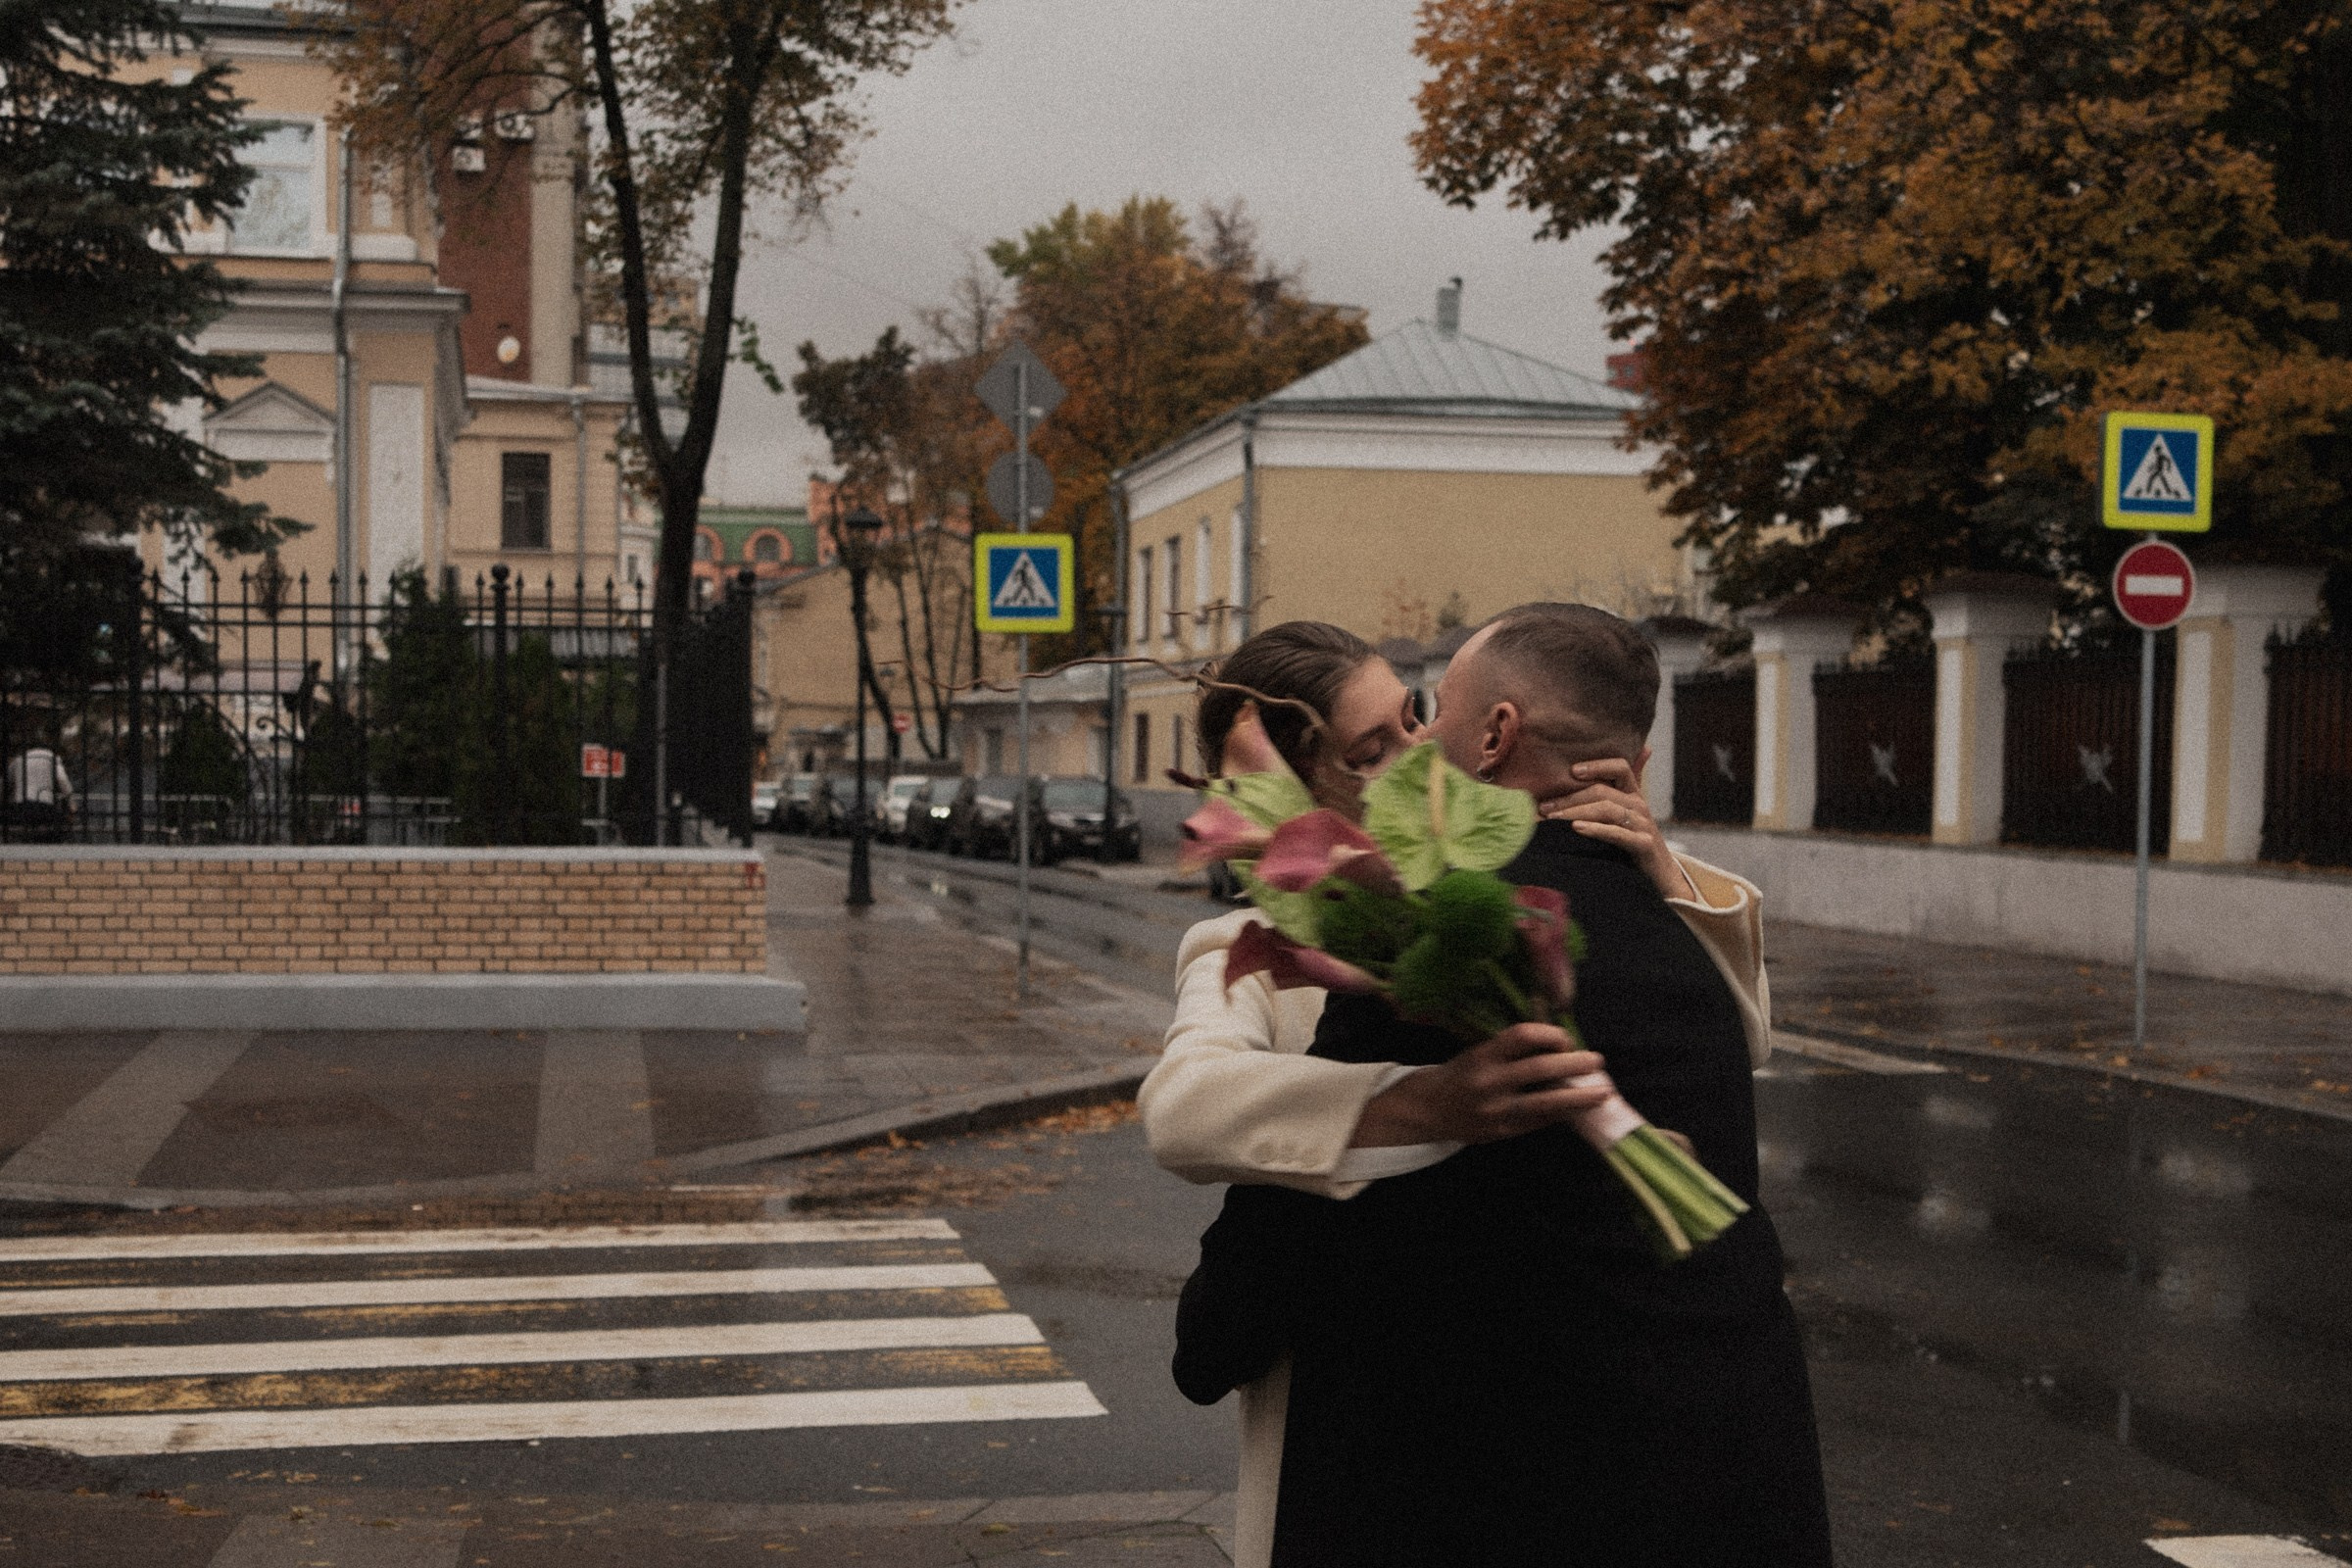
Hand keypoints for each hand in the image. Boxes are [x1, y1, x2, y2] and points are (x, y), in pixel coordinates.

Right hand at [1350, 1024, 1612, 1146]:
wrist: (1430, 1110)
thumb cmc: (1462, 1073)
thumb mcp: (1479, 1052)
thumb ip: (1513, 1049)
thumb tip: (1560, 1042)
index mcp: (1483, 1055)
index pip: (1522, 1036)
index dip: (1550, 1034)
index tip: (1565, 1039)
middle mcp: (1489, 1082)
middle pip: (1540, 1069)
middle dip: (1574, 1064)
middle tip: (1597, 1060)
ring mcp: (1497, 1111)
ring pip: (1546, 1104)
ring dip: (1579, 1098)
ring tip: (1603, 1093)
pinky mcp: (1504, 1133)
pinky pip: (1540, 1122)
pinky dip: (1562, 1114)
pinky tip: (1579, 1109)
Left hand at [1539, 759, 1692, 900]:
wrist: (1661, 875)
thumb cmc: (1634, 842)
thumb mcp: (1624, 815)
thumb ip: (1615, 790)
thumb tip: (1612, 761)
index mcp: (1633, 794)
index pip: (1620, 767)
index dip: (1597, 766)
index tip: (1571, 771)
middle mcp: (1640, 805)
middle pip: (1603, 791)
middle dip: (1570, 797)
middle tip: (1544, 806)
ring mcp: (1644, 824)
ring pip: (1608, 809)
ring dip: (1576, 811)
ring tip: (1553, 818)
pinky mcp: (1644, 844)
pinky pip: (1618, 833)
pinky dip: (1596, 829)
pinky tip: (1577, 828)